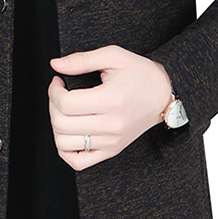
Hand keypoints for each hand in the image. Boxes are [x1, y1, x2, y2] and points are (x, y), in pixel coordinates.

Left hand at [48, 44, 172, 170]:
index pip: (66, 103)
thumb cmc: (141, 74)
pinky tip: (69, 132)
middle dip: (53, 105)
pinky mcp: (111, 150)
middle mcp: (111, 125)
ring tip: (65, 111)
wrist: (164, 93)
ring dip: (56, 126)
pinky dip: (65, 149)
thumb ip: (82, 60)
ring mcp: (111, 141)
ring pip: (64, 144)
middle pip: (61, 123)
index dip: (54, 90)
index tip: (58, 82)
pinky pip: (78, 162)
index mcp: (111, 100)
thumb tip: (56, 64)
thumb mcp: (113, 56)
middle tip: (60, 94)